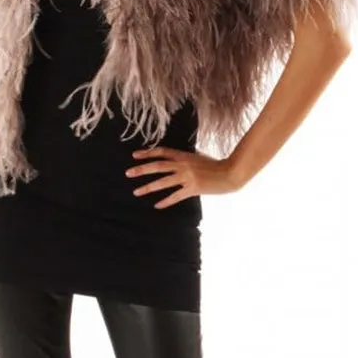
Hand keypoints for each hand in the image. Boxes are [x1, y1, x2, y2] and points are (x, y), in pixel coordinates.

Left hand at [125, 147, 239, 208]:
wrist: (230, 173)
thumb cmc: (216, 165)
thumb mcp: (199, 157)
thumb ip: (186, 158)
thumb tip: (175, 160)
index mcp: (184, 155)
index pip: (162, 152)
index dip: (147, 153)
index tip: (134, 156)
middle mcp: (183, 165)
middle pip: (158, 166)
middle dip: (141, 170)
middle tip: (128, 173)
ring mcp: (187, 177)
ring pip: (163, 182)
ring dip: (148, 187)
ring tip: (136, 191)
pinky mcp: (192, 189)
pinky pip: (175, 196)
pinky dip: (166, 201)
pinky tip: (157, 205)